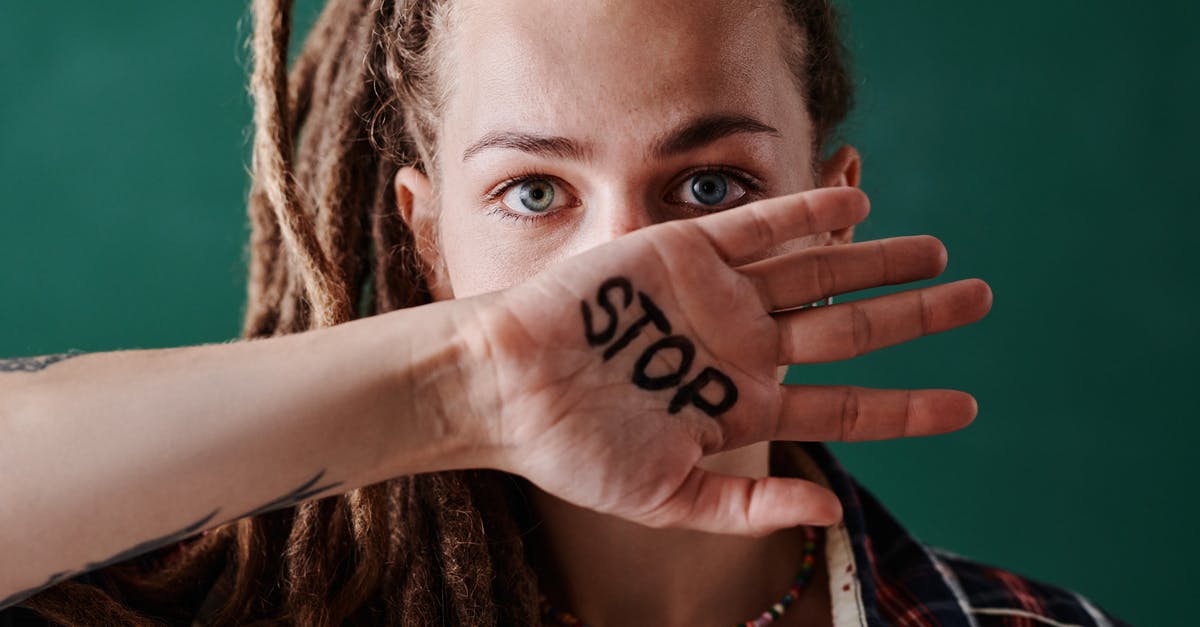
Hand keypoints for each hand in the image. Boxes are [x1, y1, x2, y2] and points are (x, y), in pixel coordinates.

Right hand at [464, 187, 991, 535]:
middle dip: (914, 316)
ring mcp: (718, 299)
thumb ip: (746, 509)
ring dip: (877, 258)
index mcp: (742, 408)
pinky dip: (807, 214)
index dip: (906, 409)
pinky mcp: (685, 253)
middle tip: (978, 298)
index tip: (967, 408)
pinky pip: (759, 228)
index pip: (844, 407)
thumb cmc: (575, 451)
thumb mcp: (665, 500)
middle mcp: (741, 349)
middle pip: (848, 329)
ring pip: (817, 272)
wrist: (509, 387)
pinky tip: (858, 207)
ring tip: (937, 252)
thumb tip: (830, 513)